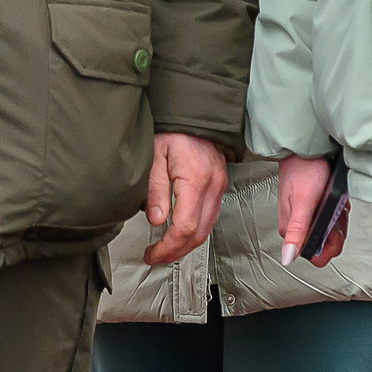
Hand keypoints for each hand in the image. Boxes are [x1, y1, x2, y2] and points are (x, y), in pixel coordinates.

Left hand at [140, 133, 228, 263]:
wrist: (194, 114)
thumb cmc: (172, 131)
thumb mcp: (155, 155)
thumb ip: (155, 189)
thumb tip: (155, 220)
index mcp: (195, 179)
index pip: (186, 226)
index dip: (168, 246)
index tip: (152, 253)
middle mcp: (213, 186)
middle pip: (199, 234)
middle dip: (176, 252)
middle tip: (155, 257)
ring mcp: (219, 187)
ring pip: (207, 229)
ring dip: (186, 245)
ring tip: (164, 249)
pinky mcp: (219, 187)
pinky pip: (210, 218)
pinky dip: (195, 232)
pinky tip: (179, 234)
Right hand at [274, 153, 345, 267]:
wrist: (307, 149)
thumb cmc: (304, 169)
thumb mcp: (303, 203)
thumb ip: (297, 232)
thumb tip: (287, 257)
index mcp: (291, 230)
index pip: (315, 255)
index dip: (329, 243)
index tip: (332, 226)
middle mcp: (297, 226)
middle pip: (326, 244)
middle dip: (336, 229)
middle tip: (334, 210)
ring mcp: (307, 218)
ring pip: (332, 232)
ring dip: (338, 218)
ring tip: (335, 202)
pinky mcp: (315, 209)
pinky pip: (333, 219)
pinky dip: (338, 210)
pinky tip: (336, 200)